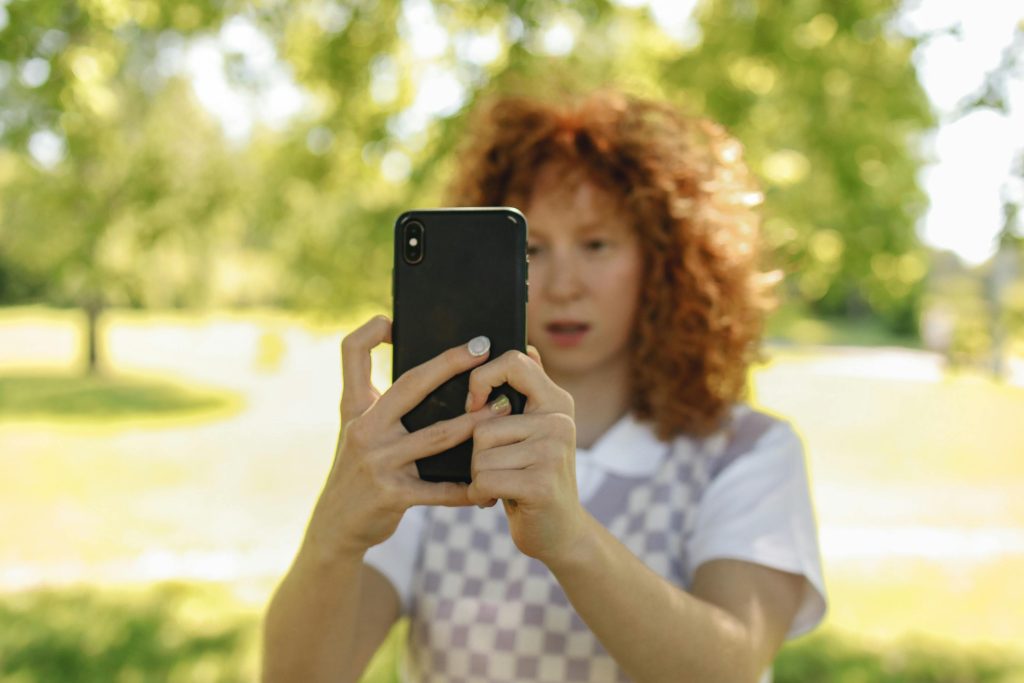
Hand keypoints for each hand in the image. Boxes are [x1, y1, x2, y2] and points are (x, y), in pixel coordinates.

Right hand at [306, 315, 510, 559]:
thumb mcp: (353, 426)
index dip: (370, 331)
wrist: (336, 526)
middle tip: (483, 350)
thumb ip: (374, 394)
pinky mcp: (392, 495)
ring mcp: (378, 462)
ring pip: (437, 436)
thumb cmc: (355, 466)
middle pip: (411, 385)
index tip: (395, 318)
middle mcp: (364, 428)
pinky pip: (439, 489)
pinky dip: (467, 488)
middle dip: (450, 365)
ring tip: (503, 410)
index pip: (352, 353)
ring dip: (475, 424)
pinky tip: (490, 485)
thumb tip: (405, 353)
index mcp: (355, 406)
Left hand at [464, 347, 586, 566]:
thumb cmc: (533, 478)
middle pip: (483, 422)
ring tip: (503, 485)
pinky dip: (480, 495)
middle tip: (500, 468)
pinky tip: (496, 501)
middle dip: (478, 453)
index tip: (473, 403)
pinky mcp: (541, 482)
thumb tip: (527, 347)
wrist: (560, 533)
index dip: (482, 377)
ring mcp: (553, 451)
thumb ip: (528, 394)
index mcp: (556, 402)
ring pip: (480, 454)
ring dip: (479, 477)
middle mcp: (559, 421)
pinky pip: (484, 479)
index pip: (514, 361)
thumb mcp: (534, 432)